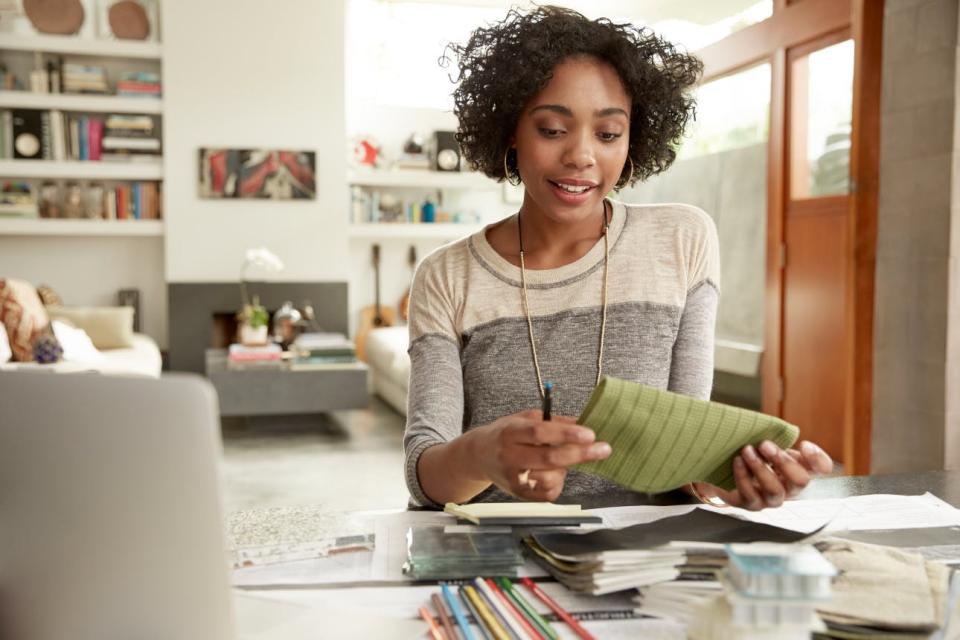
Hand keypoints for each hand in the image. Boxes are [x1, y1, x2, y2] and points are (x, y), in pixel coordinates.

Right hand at [476, 410, 611, 501]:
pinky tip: (554, 473)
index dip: (566, 434)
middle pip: (549, 458)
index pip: (540, 432)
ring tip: (560, 459)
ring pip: (550, 478)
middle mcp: (509, 456)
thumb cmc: (507, 433)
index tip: (590, 434)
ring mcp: (513, 478)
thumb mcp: (525, 418)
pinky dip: (558, 483)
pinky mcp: (518, 494)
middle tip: (604, 449)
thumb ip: (553, 421)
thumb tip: (583, 424)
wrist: (478, 455)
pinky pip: (548, 494)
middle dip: (580, 454)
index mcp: (510, 432)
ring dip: (565, 469)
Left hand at [692, 440, 832, 509]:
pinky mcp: (752, 504)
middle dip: (783, 461)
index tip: (803, 444)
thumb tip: (776, 430)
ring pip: (775, 490)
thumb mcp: (766, 442)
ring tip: (747, 450)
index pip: (822, 468)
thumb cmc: (751, 451)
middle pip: (801, 481)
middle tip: (765, 444)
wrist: (724, 469)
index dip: (818, 459)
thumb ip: (776, 437)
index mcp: (798, 467)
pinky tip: (737, 461)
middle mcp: (790, 487)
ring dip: (761, 468)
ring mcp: (771, 499)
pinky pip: (750, 495)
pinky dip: (743, 476)